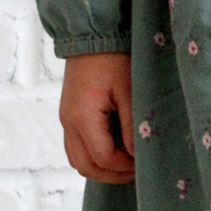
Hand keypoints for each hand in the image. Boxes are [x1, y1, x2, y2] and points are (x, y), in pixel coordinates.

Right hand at [60, 54, 135, 184]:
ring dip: (101, 168)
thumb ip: (132, 126)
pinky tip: (114, 149)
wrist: (92, 34)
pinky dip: (93, 155)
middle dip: (111, 175)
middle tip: (136, 172)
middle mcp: (68, 122)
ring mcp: (66, 119)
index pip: (102, 157)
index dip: (124, 166)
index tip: (144, 163)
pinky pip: (76, 147)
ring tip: (126, 164)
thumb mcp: (129, 91)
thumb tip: (137, 155)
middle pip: (84, 167)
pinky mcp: (69, 115)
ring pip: (78, 160)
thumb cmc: (113, 58)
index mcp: (82, 116)